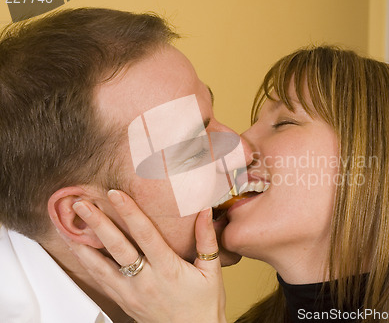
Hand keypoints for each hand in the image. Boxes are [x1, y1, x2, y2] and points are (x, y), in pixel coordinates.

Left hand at [62, 190, 225, 322]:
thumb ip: (206, 240)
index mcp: (168, 269)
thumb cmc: (204, 304)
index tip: (115, 194)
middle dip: (97, 223)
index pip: (145, 235)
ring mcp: (132, 293)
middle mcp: (146, 281)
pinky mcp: (124, 301)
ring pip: (101, 267)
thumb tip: (205, 212)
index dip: (129, 212)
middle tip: (81, 204)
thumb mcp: (212, 271)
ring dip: (83, 245)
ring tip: (67, 227)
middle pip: (117, 247)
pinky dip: (87, 264)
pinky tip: (79, 252)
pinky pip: (101, 282)